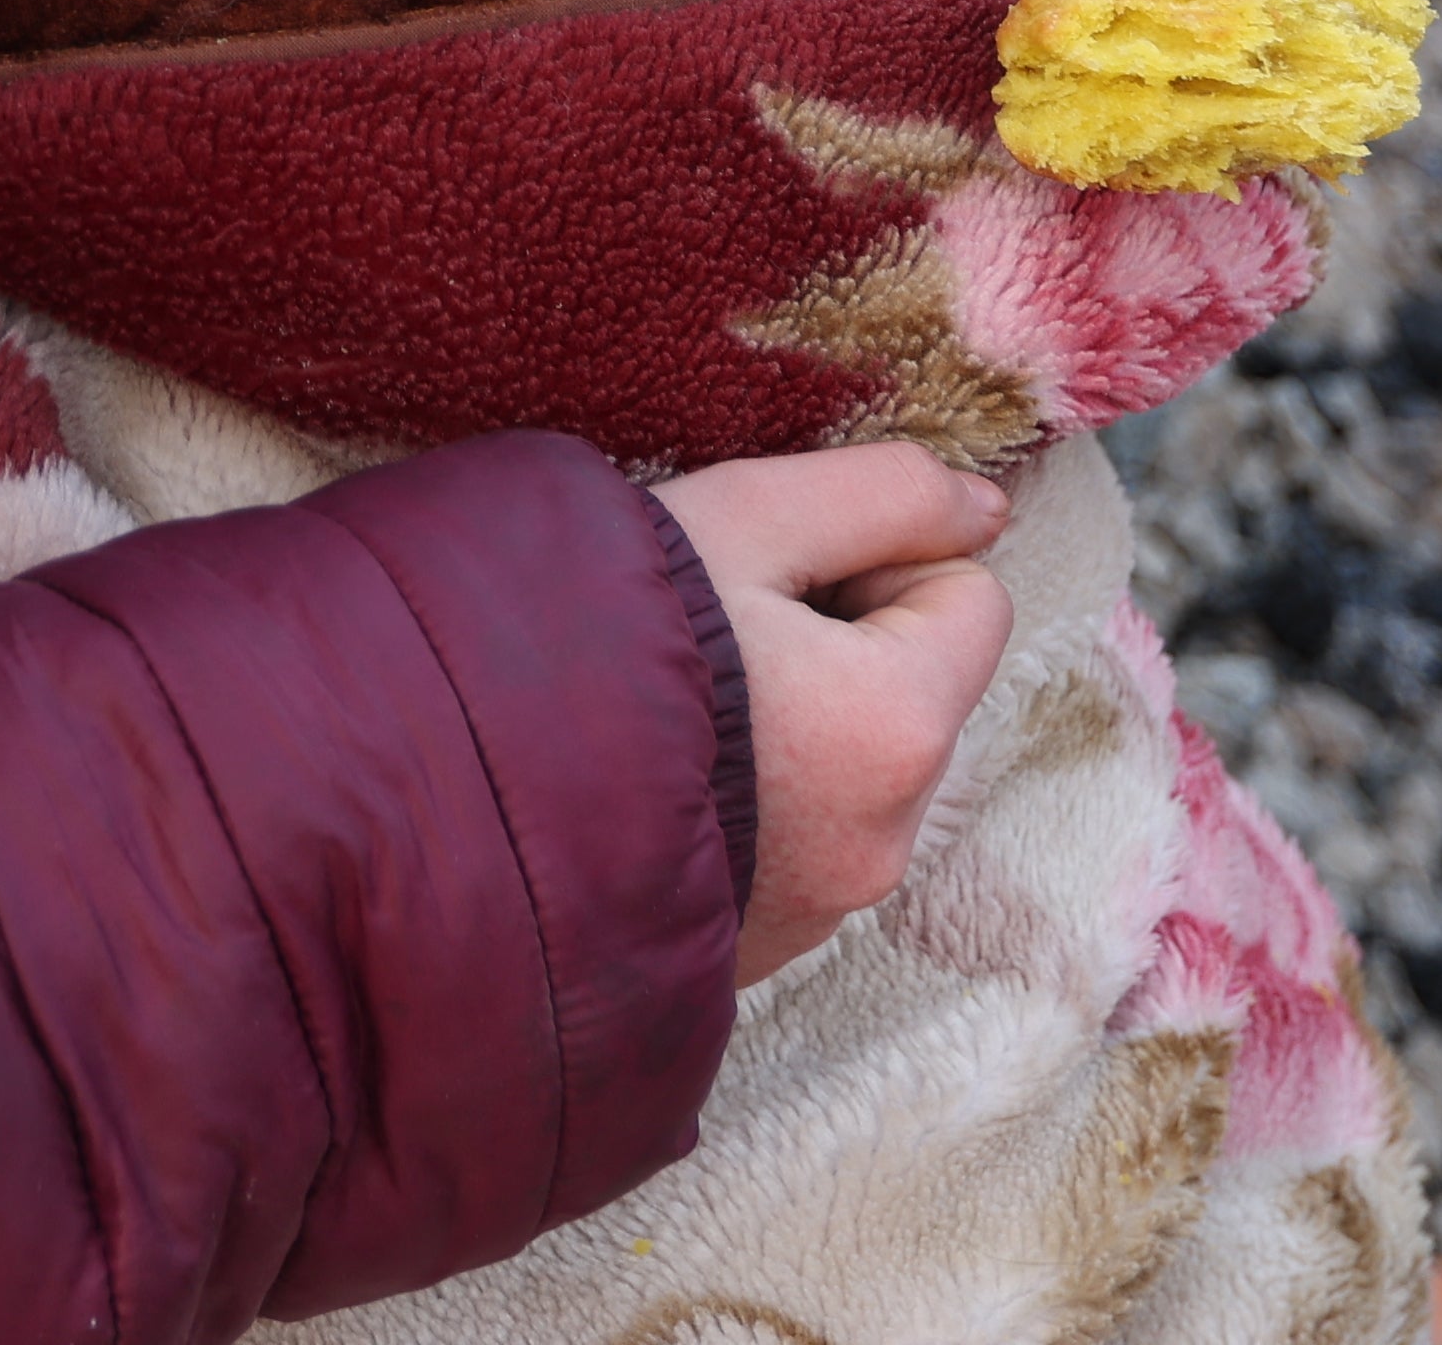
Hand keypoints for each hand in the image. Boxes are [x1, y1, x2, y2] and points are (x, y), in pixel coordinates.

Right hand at [649, 442, 1015, 981]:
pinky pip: (796, 840)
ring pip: (853, 767)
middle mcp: (883, 841)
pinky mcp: (761, 949)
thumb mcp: (738, 518)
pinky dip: (750, 799)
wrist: (455, 806)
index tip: (769, 576)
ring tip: (673, 703)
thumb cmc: (597, 639)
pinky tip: (658, 773)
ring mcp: (821, 911)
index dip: (875, 562)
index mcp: (897, 729)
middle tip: (711, 632)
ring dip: (791, 722)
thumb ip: (881, 493)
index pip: (971, 599)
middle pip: (914, 690)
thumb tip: (986, 508)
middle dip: (836, 645)